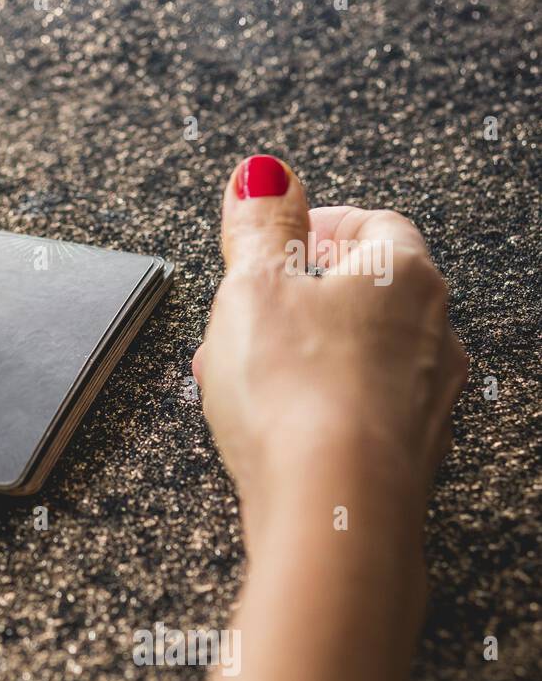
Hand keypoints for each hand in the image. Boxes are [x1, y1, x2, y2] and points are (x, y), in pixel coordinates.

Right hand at [192, 155, 467, 528]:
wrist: (334, 508)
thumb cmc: (298, 394)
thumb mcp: (253, 287)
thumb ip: (257, 225)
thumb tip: (263, 172)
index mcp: (404, 276)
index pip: (373, 224)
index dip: (321, 225)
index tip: (281, 237)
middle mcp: (433, 332)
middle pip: (370, 292)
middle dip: (304, 295)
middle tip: (253, 308)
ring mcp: (426, 399)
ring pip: (363, 354)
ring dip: (308, 352)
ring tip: (248, 372)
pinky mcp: (409, 455)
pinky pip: (362, 410)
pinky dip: (321, 404)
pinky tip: (275, 425)